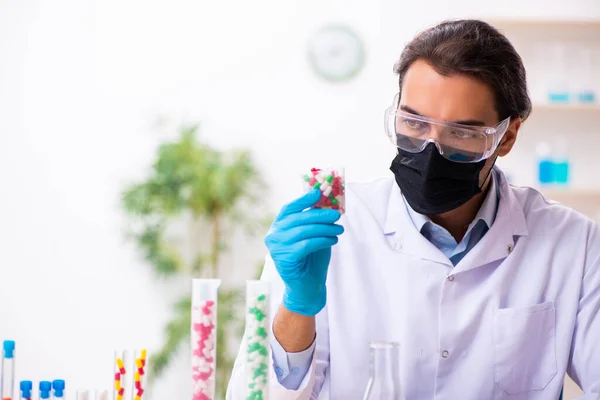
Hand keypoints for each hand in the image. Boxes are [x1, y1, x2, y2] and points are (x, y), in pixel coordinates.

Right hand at [265, 189, 343, 315]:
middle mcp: (273, 236)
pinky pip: (306, 244)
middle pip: (297, 218)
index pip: (288, 209)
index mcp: (278, 227)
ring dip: (325, 228)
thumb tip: (327, 200)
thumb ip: (314, 221)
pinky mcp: (285, 259)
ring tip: (339, 229)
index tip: (319, 193)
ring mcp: (277, 248)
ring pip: (303, 231)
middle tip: (337, 214)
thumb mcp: (313, 235)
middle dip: (319, 214)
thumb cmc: (311, 260)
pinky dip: (322, 240)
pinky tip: (333, 240)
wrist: (307, 288)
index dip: (303, 200)